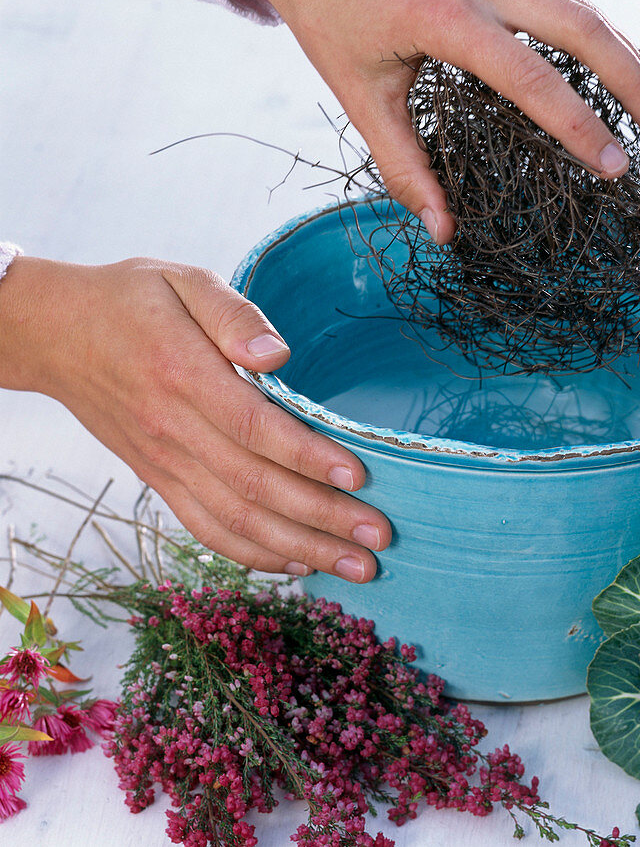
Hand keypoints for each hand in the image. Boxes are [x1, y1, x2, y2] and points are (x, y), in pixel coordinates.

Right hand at [0, 255, 389, 580]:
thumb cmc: (130, 300)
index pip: (255, 428)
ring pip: (234, 520)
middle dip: (322, 519)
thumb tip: (279, 353)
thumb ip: (234, 313)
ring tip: (355, 567)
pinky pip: (204, 528)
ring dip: (298, 549)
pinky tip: (295, 564)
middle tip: (378, 539)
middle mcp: (173, 429)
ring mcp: (163, 461)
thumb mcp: (183, 279)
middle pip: (254, 486)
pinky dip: (251, 553)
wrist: (55, 334)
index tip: (359, 477)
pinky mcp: (157, 478)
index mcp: (183, 374)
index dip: (309, 457)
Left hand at [202, 0, 639, 243]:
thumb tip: (442, 232)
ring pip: (581, 5)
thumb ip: (403, 166)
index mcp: (441, 14)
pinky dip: (596, 32)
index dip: (578, 127)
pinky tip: (615, 67)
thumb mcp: (357, 96)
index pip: (530, 78)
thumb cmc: (327, 16)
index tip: (614, 169)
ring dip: (626, 54)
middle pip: (583, 26)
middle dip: (634, 81)